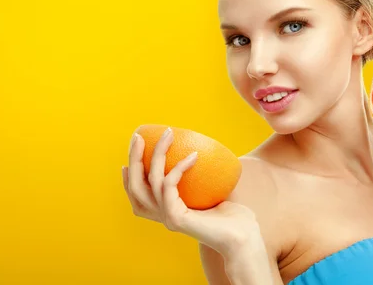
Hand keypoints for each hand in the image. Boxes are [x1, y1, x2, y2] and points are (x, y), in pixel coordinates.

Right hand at [122, 128, 260, 255]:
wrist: (244, 238)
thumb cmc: (233, 216)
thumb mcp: (213, 192)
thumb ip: (203, 177)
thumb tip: (203, 150)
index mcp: (168, 211)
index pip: (138, 196)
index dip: (129, 176)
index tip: (131, 155)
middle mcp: (163, 215)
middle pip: (136, 187)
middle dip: (134, 158)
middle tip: (138, 136)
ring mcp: (168, 217)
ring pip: (151, 180)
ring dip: (157, 153)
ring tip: (168, 134)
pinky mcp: (176, 218)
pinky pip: (169, 185)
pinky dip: (179, 167)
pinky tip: (194, 156)